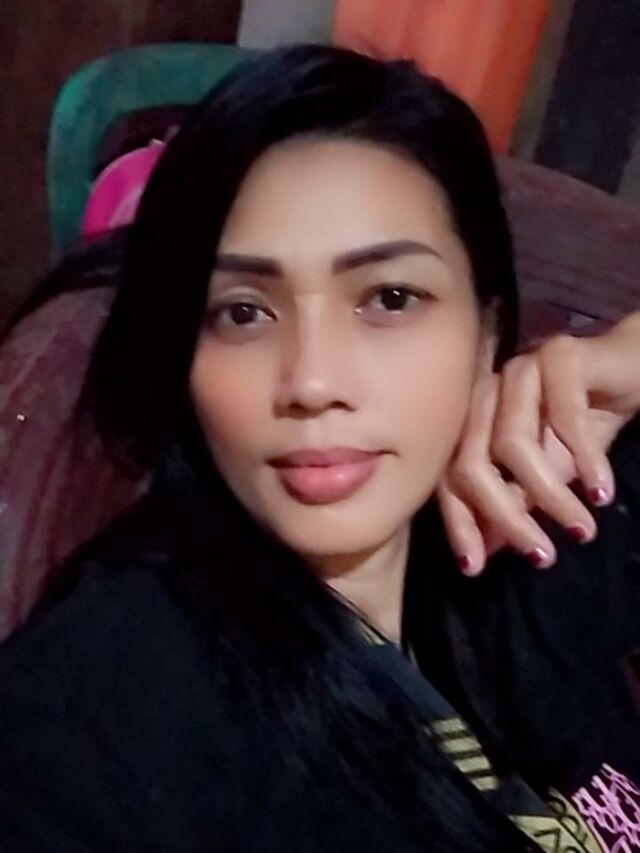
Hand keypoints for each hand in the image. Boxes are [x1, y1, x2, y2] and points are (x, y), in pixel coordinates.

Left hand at [438, 312, 639, 575]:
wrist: (635, 370)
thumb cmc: (586, 422)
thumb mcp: (550, 472)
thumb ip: (516, 501)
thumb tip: (487, 551)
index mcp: (471, 419)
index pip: (448, 475)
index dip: (459, 523)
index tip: (476, 568)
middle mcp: (485, 392)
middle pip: (472, 462)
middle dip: (505, 517)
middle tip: (542, 556)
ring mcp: (519, 370)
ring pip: (513, 443)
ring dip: (549, 495)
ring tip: (581, 529)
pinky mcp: (560, 355)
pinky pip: (565, 417)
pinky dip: (585, 460)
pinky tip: (600, 492)